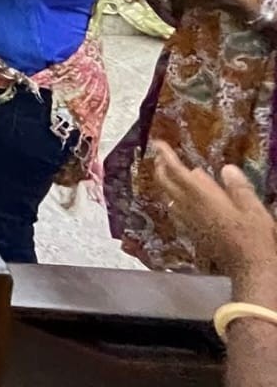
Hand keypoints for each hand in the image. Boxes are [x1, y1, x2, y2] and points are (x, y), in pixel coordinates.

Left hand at [151, 141, 276, 288]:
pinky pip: (175, 211)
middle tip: (160, 156)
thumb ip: (238, 187)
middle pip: (166, 184)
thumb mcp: (252, 207)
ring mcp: (188, 222)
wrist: (250, 267)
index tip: (158, 143)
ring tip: (169, 173)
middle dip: (160, 167)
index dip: (166, 156)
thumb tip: (226, 168)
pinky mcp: (192, 234)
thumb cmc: (253, 235)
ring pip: (168, 197)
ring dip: (165, 183)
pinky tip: (179, 200)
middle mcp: (189, 208)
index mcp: (202, 197)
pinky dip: (173, 199)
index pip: (177, 172)